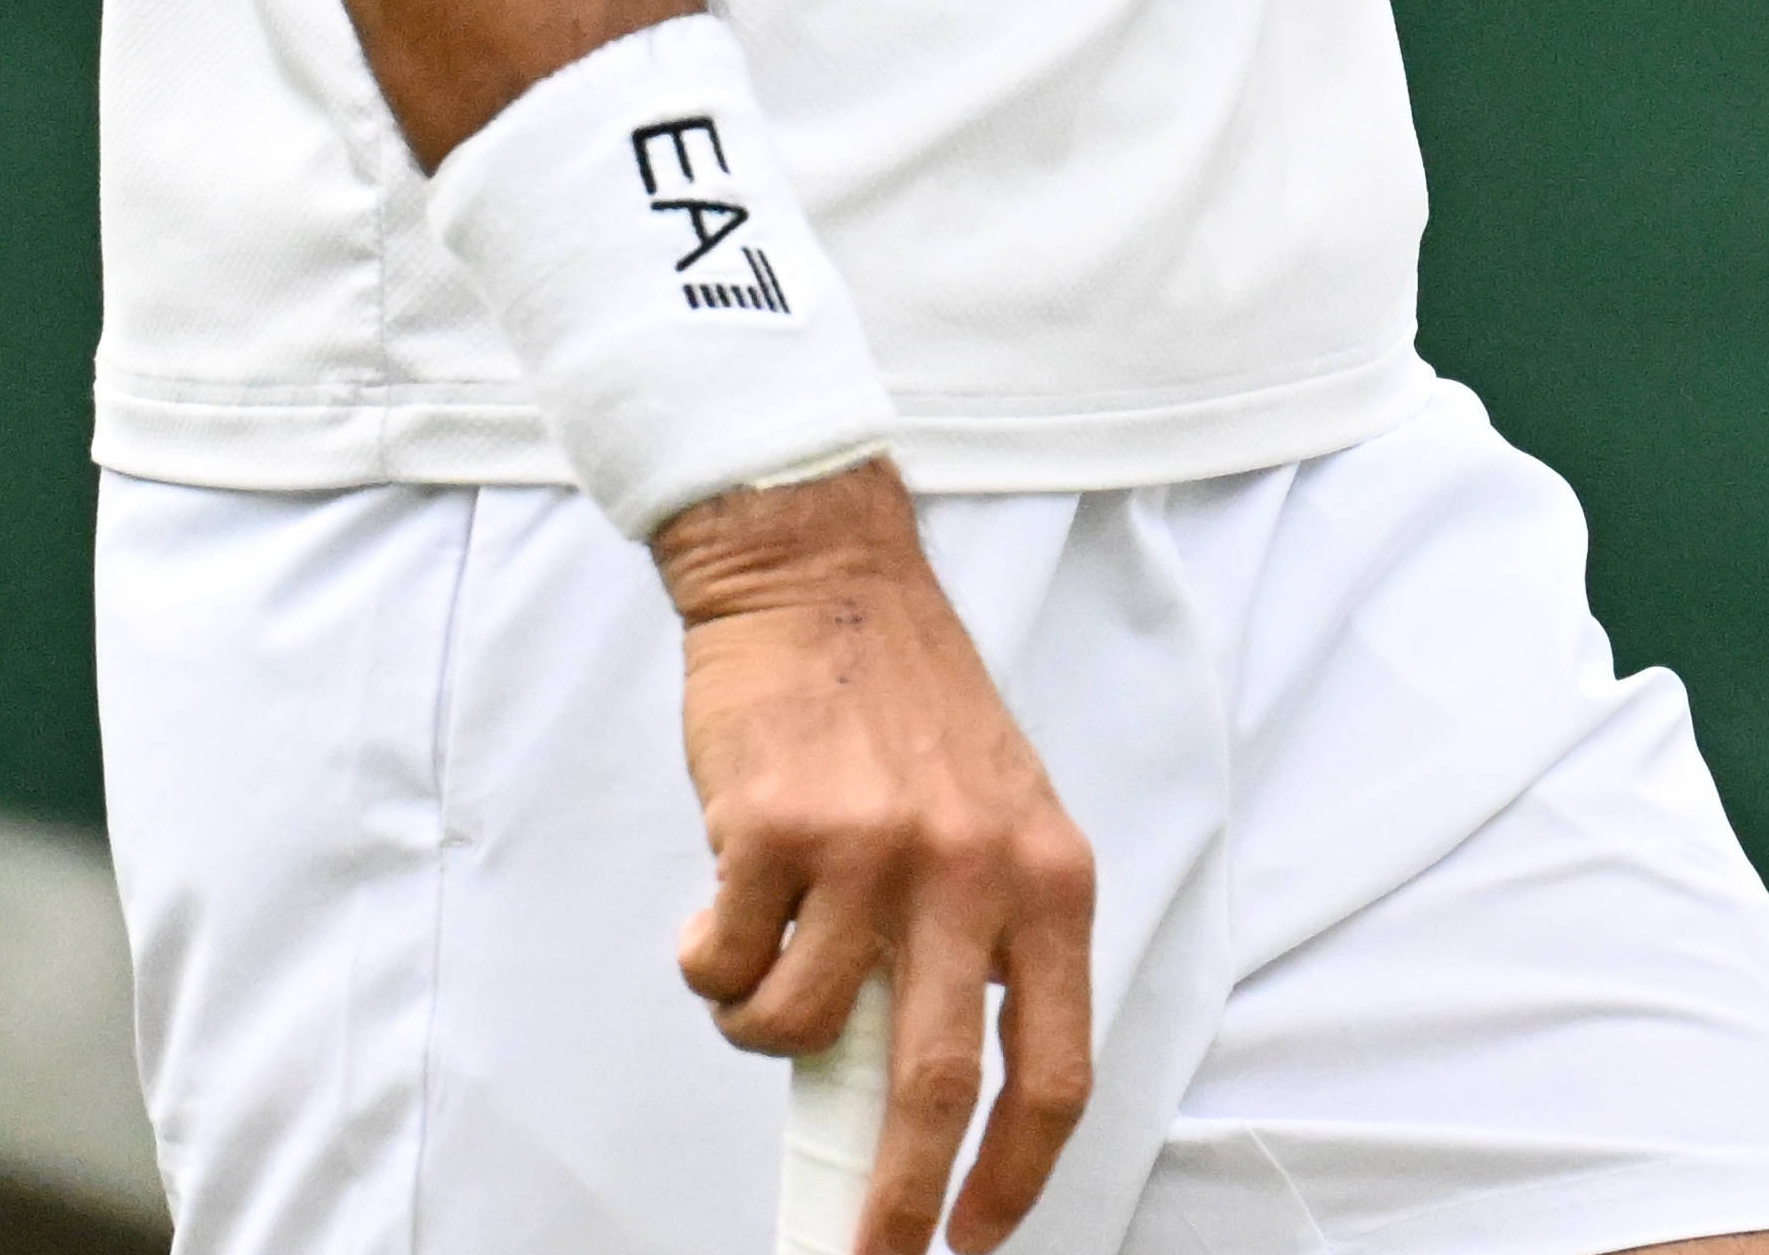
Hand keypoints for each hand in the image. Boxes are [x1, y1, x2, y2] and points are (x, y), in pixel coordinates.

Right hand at [656, 463, 1096, 1254]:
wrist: (823, 580)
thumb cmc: (907, 710)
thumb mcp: (993, 820)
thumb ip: (982, 942)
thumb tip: (924, 1102)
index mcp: (1048, 877)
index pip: (1057, 1065)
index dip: (1017, 1173)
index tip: (975, 1237)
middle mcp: (973, 869)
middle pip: (937, 1085)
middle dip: (894, 1197)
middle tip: (865, 1252)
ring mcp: (875, 852)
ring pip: (798, 1029)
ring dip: (759, 1026)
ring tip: (760, 957)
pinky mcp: (774, 833)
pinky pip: (725, 968)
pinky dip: (711, 964)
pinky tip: (725, 897)